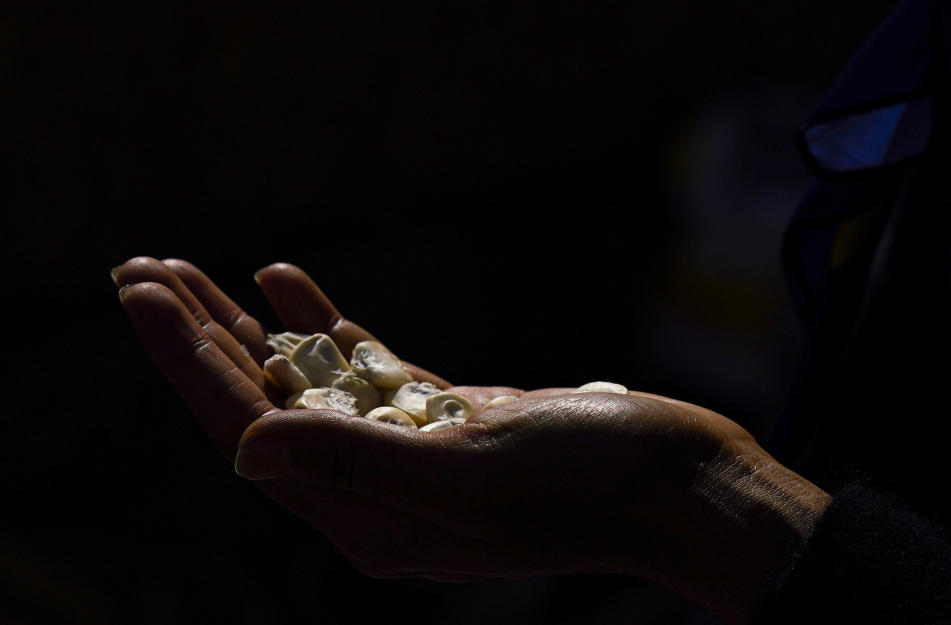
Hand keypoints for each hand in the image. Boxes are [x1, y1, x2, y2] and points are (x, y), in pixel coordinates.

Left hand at [114, 257, 830, 624]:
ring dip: (248, 326)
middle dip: (201, 338)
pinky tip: (283, 280)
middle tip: (144, 270)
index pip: (252, 434)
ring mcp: (408, 451)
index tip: (144, 297)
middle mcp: (376, 491)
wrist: (675, 480)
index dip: (192, 364)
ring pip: (306, 383)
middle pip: (265, 406)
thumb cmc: (590, 485)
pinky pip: (362, 368)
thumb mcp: (473, 476)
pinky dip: (322, 322)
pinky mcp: (444, 417)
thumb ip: (358, 463)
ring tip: (190, 271)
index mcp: (369, 519)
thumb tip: (248, 448)